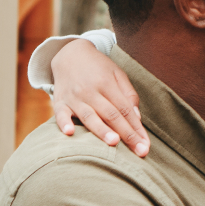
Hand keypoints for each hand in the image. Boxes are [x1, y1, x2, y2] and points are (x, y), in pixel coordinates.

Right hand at [51, 39, 149, 156]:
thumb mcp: (117, 74)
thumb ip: (128, 95)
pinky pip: (60, 114)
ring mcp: (74, 97)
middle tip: (139, 151)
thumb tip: (137, 118)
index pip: (125, 110)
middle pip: (112, 115)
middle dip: (126, 134)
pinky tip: (70, 132)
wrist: (69, 54)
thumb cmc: (98, 68)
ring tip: (113, 143)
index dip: (136, 128)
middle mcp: (91, 91)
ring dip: (101, 130)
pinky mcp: (59, 102)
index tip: (145, 145)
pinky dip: (63, 123)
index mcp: (107, 84)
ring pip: (89, 116)